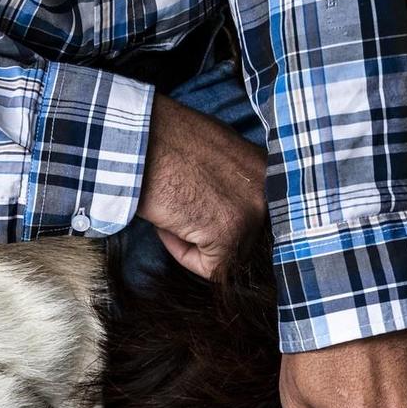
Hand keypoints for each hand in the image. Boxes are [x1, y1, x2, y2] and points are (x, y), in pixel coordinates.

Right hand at [136, 94, 266, 278]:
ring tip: (173, 211)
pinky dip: (184, 254)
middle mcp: (268, 189)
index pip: (254, 217)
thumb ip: (231, 181)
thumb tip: (227, 208)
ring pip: (229, 255)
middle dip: (209, 233)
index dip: (220, 219)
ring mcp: (253, 212)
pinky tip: (169, 223)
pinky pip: (211, 268)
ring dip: (196, 242)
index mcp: (266, 168)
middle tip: (179, 208)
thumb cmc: (163, 141)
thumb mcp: (213, 155)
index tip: (196, 207)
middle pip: (245, 239)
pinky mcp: (229, 233)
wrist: (138, 139)